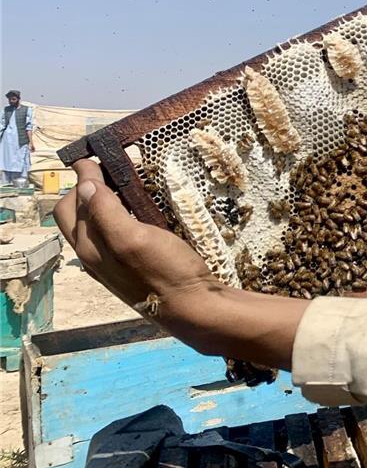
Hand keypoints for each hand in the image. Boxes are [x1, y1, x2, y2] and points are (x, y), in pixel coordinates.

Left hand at [53, 159, 221, 311]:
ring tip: (124, 187)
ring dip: (102, 203)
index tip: (98, 158)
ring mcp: (111, 265)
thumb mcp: (133, 238)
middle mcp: (94, 256)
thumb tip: (84, 182)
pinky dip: (117, 218)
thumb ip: (105, 212)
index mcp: (90, 247)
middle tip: (111, 170)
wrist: (194, 308)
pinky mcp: (130, 269)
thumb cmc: (166, 272)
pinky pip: (112, 237)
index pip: (70, 205)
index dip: (82, 179)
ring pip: (95, 227)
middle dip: (86, 190)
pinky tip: (137, 215)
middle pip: (76, 216)